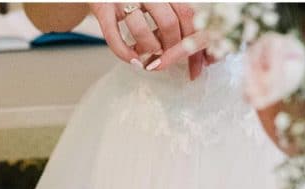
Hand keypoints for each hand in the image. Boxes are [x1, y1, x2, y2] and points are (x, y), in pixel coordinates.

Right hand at [90, 3, 214, 80]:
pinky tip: (133, 62)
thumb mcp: (161, 1)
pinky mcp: (102, 8)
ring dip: (151, 50)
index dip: (196, 44)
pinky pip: (113, 36)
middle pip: (169, 23)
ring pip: (143, 30)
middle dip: (173, 49)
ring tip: (152, 59)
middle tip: (171, 61)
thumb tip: (202, 52)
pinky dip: (124, 54)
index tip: (199, 67)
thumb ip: (178, 15)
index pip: (188, 14)